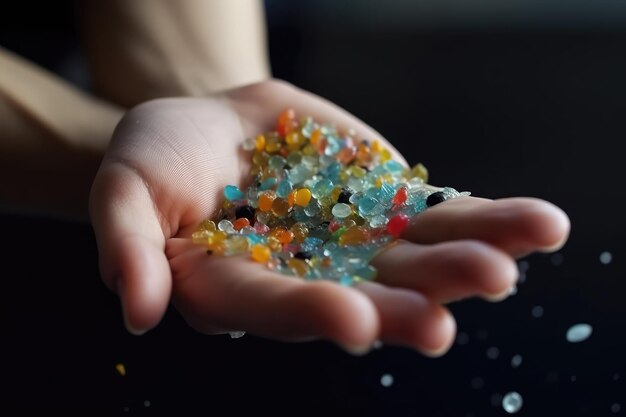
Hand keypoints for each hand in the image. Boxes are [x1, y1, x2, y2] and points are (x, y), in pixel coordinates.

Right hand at [89, 79, 569, 354]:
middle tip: (442, 322)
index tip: (350, 320)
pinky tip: (535, 227)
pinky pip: (442, 216)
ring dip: (463, 266)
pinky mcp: (389, 205)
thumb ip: (125, 245)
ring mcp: (356, 242)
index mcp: (242, 288)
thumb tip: (135, 311)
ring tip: (510, 266)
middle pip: (359, 298)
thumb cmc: (158, 159)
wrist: (213, 125)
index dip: (311, 313)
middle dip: (402, 308)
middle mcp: (309, 277)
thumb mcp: (125, 189)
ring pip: (416, 262)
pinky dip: (487, 221)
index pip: (276, 307)